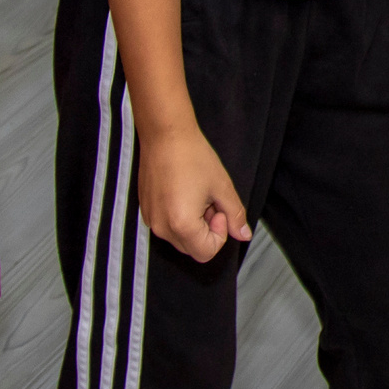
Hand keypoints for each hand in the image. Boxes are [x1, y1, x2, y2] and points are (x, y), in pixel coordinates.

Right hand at [137, 126, 250, 261]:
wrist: (165, 135)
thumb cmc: (194, 157)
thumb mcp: (222, 186)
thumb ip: (234, 214)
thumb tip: (244, 235)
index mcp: (181, 226)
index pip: (206, 252)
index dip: (220, 233)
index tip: (218, 208)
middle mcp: (161, 228)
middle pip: (192, 248)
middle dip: (206, 230)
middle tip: (209, 200)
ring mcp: (150, 220)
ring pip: (179, 238)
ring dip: (193, 223)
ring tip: (196, 194)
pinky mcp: (145, 210)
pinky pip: (166, 225)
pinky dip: (178, 217)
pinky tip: (182, 191)